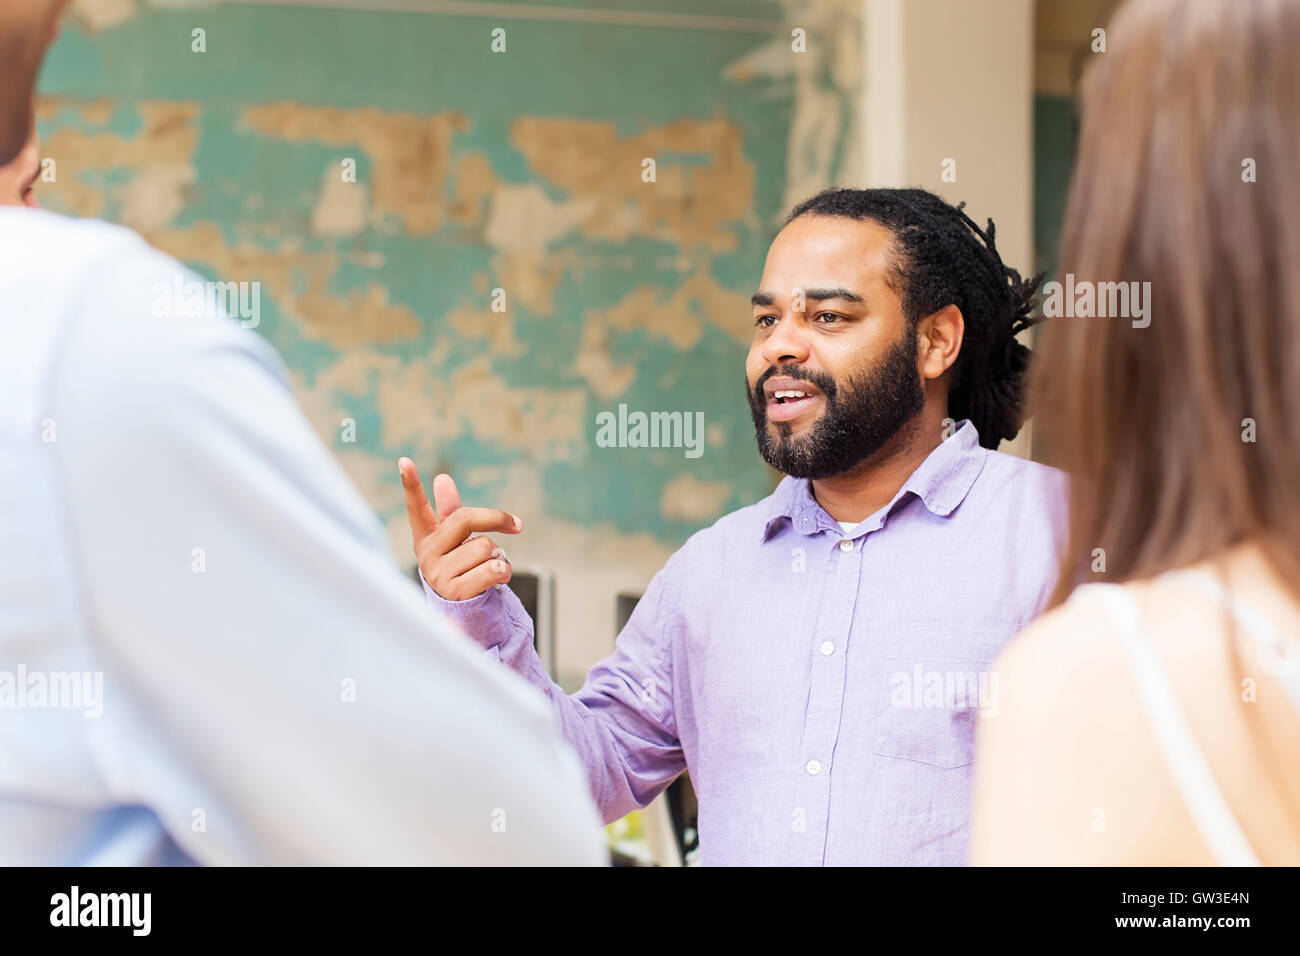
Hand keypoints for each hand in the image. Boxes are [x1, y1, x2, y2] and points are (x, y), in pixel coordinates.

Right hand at [398, 458, 520, 600]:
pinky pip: (490, 570)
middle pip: (465, 519)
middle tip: (515, 524)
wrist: (467, 611)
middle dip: (495, 519)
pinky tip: (497, 578)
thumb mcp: (457, 541)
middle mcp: (426, 554)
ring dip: (499, 555)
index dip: (411, 485)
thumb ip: (450, 511)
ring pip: (484, 547)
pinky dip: (503, 571)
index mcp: (426, 537)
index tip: (403, 461)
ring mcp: (438, 574)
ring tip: (491, 567)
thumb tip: (442, 478)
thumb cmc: (462, 569)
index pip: (417, 508)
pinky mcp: (455, 592)